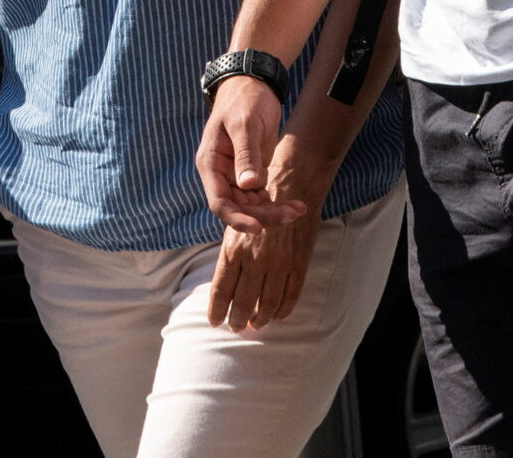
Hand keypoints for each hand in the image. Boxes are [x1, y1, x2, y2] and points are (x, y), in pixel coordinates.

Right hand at [196, 75, 304, 233]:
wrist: (254, 84)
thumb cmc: (244, 100)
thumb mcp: (245, 125)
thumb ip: (246, 156)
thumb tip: (249, 186)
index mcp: (210, 164)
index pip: (219, 202)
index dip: (237, 218)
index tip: (259, 227)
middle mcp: (220, 174)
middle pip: (238, 208)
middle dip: (264, 214)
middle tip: (292, 214)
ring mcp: (235, 175)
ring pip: (251, 206)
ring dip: (273, 211)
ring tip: (298, 209)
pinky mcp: (250, 173)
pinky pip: (260, 197)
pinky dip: (276, 203)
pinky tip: (295, 204)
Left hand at [207, 149, 327, 330]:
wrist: (292, 185)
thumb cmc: (259, 204)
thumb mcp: (236, 226)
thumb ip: (231, 255)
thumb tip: (226, 285)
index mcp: (234, 249)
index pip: (221, 289)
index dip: (217, 310)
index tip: (214, 322)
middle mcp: (254, 259)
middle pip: (243, 302)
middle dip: (237, 319)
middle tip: (235, 328)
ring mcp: (278, 264)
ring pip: (267, 304)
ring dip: (260, 319)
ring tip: (255, 325)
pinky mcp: (298, 264)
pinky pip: (290, 296)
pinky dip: (282, 310)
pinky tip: (276, 315)